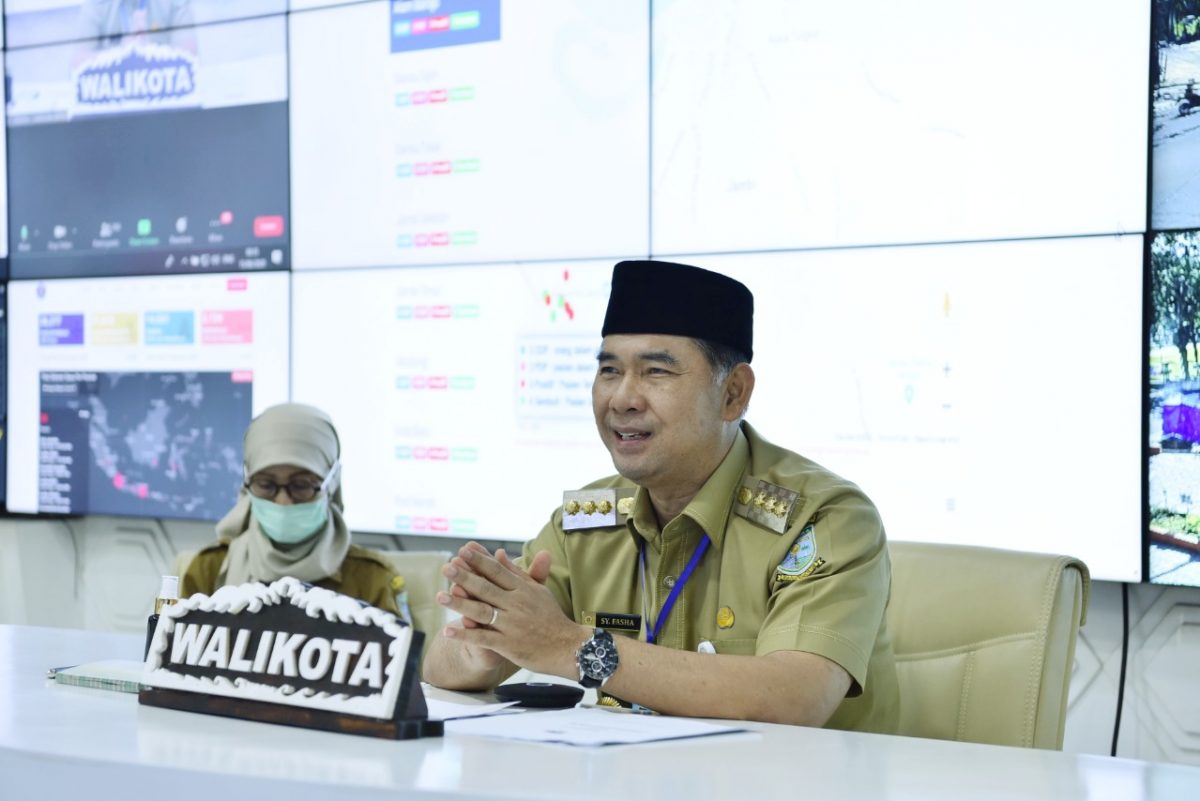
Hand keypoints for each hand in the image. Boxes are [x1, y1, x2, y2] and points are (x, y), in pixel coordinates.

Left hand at [438, 543, 583, 677]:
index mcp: (523, 589)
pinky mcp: (508, 645)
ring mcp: (511, 625)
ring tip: (440, 597)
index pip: (498, 572)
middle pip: (486, 588)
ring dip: (460, 604)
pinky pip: (483, 638)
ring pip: (482, 612)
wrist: (567, 647)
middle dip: (465, 577)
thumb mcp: (537, 590)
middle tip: (446, 567)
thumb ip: (516, 573)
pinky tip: (448, 631)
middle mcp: (516, 604)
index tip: (463, 550)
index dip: (480, 561)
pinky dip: (466, 634)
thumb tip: (499, 553)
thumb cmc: (551, 617)